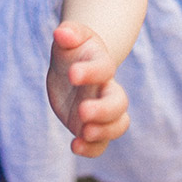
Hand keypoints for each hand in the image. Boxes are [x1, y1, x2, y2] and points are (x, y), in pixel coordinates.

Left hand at [46, 21, 130, 156]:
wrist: (73, 69)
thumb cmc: (72, 51)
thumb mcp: (69, 38)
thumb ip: (69, 34)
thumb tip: (62, 33)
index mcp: (101, 65)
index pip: (105, 68)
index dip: (91, 72)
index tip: (72, 74)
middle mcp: (106, 89)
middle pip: (119, 102)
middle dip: (104, 110)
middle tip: (83, 112)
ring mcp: (102, 111)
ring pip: (117, 124)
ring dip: (103, 131)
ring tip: (83, 132)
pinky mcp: (92, 127)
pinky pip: (101, 143)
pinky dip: (92, 148)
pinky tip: (75, 146)